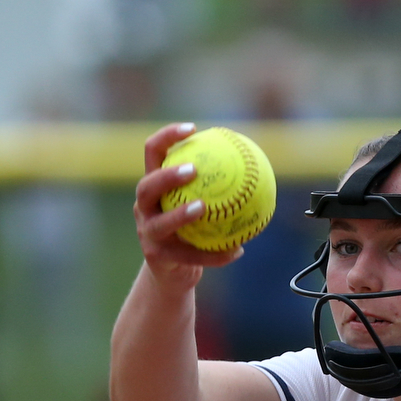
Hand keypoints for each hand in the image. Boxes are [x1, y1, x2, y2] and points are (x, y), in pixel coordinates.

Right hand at [133, 123, 243, 292]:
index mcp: (153, 187)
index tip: (192, 128)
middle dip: (167, 176)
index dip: (167, 137)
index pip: (153, 153)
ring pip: (161, 223)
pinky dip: (214, 254)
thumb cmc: (190, 233)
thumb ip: (215, 187)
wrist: (172, 272)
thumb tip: (256, 166)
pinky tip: (238, 251)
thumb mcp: (199, 207)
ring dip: (181, 214)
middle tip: (192, 170)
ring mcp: (148, 233)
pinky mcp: (157, 258)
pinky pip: (189, 256)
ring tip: (202, 207)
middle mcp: (144, 208)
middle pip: (147, 186)